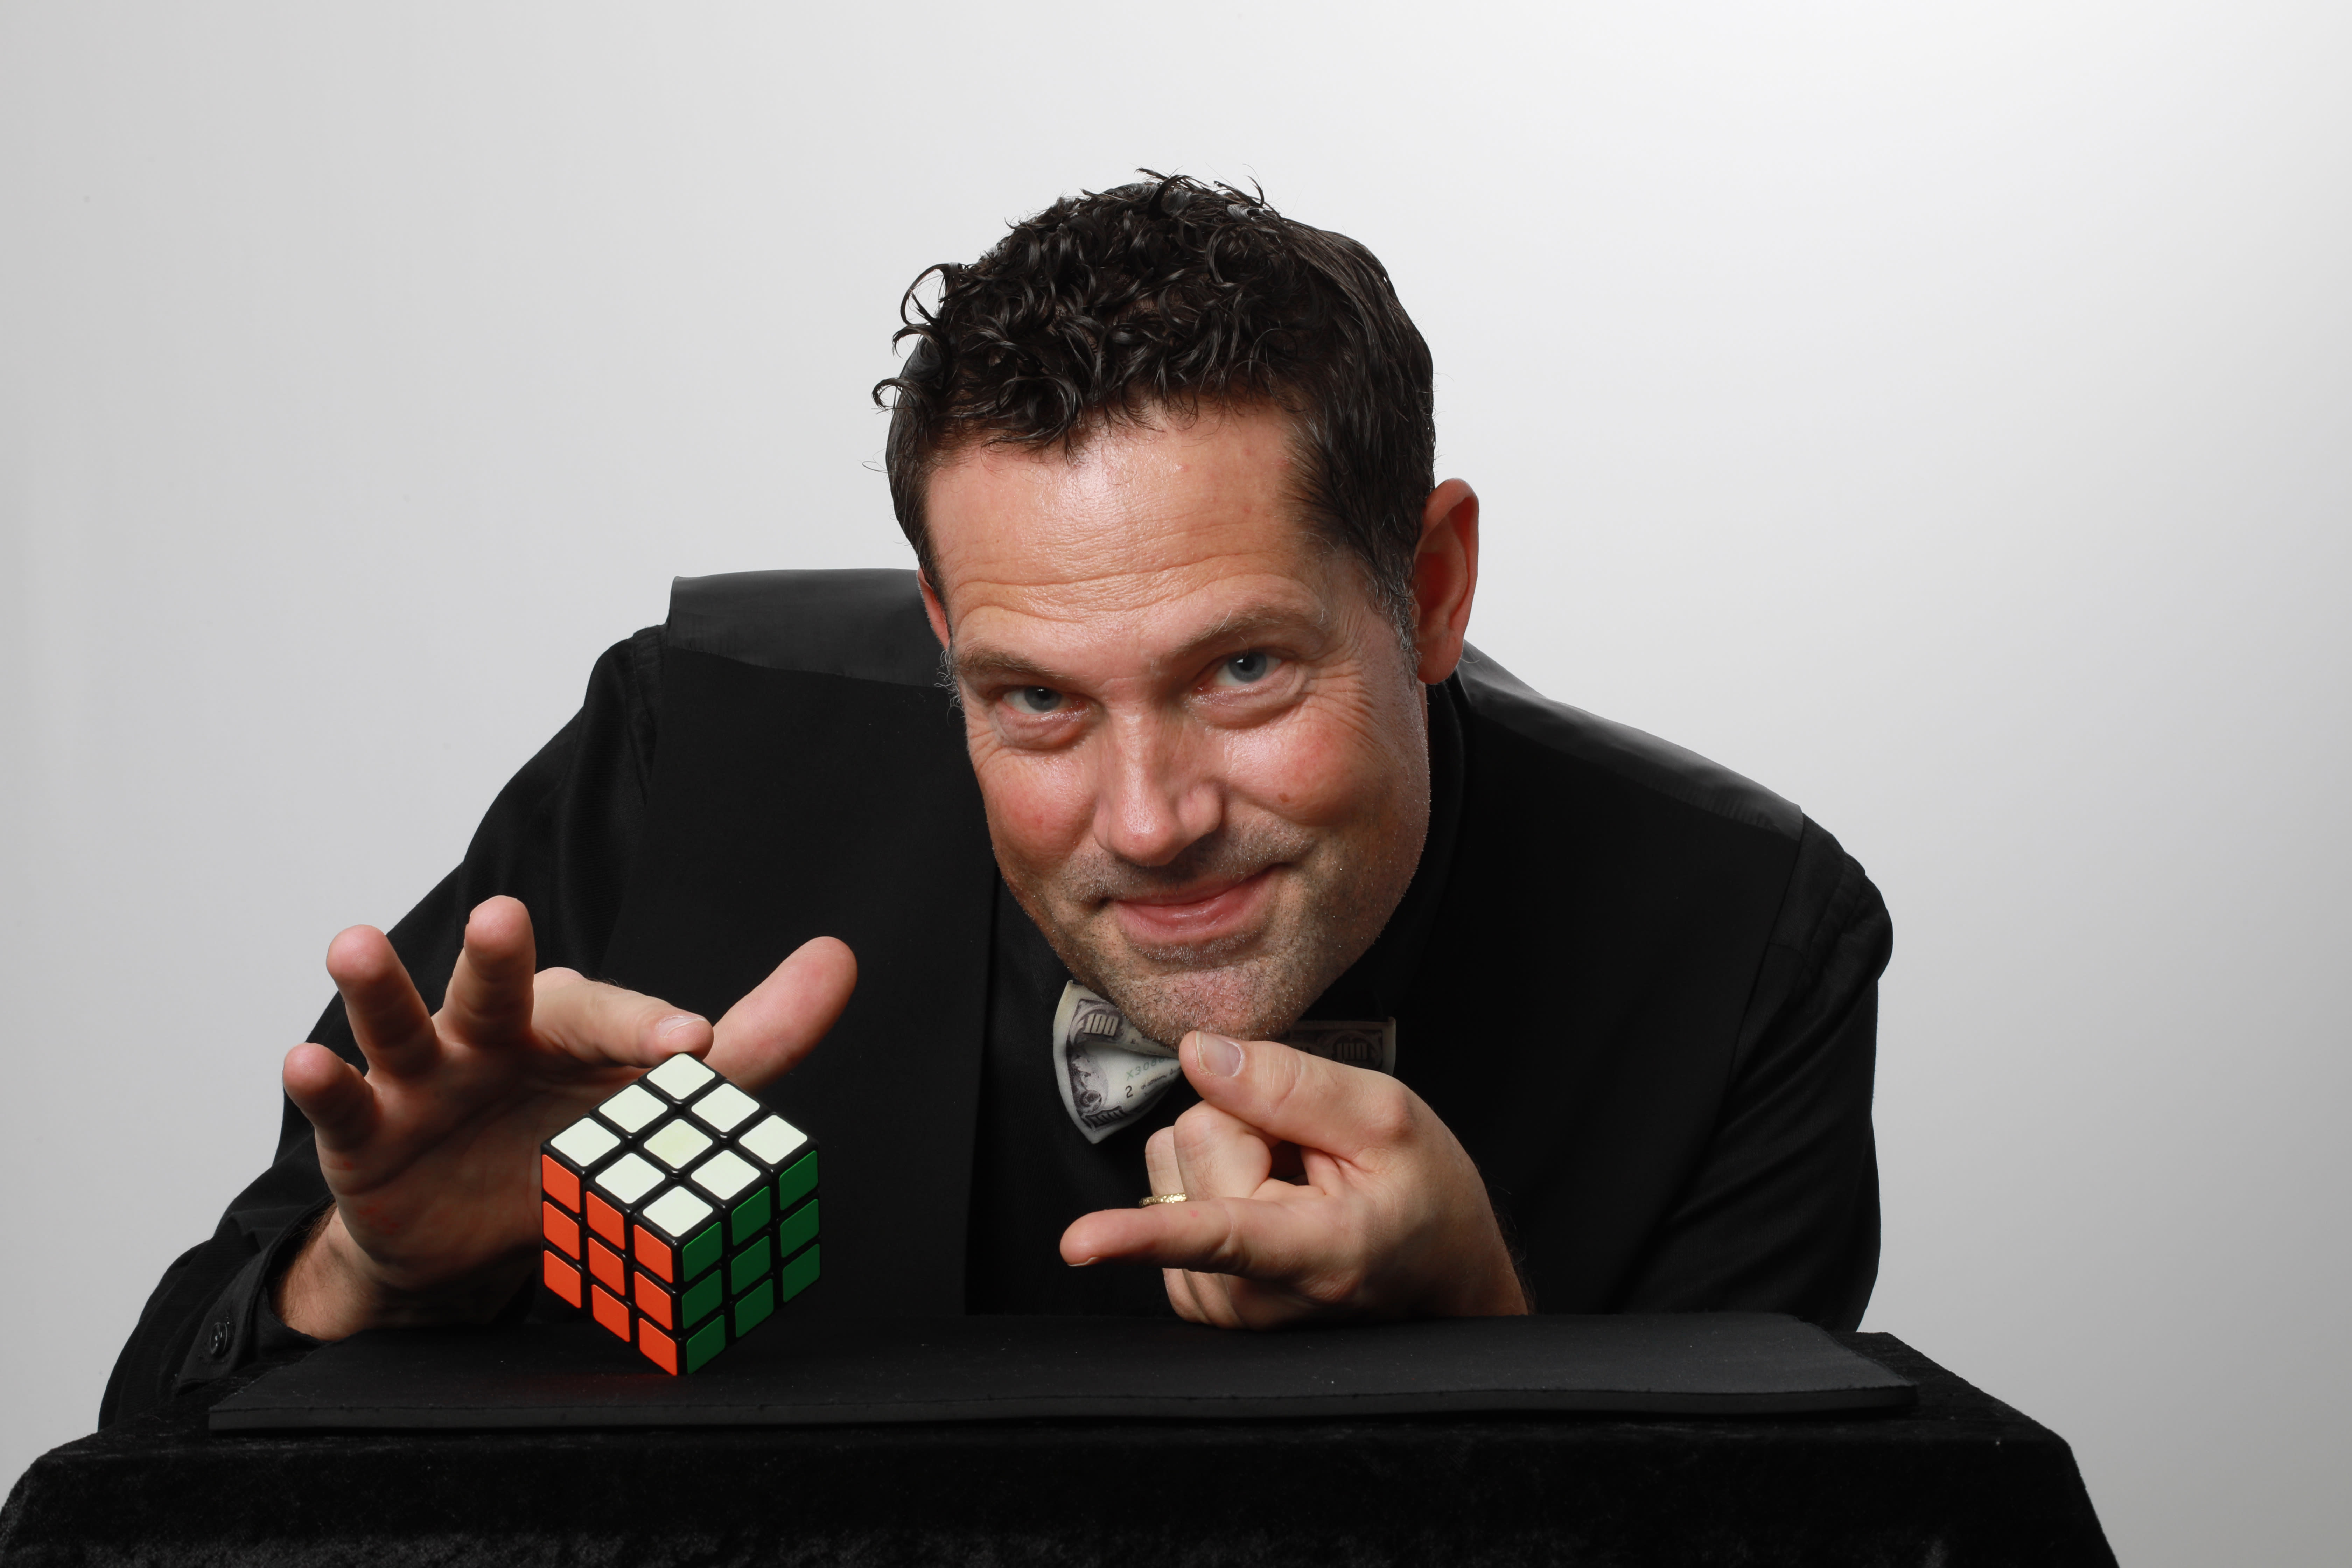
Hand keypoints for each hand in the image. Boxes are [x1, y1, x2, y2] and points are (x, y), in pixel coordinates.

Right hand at [276, 895, 854, 1339]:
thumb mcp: (667, 1105)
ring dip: (375, 986)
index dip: (651, 1030)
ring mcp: (420, 1079)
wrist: (475, 1235)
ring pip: (399, 1022)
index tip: (694, 1042)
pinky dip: (320, 1083)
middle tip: (506, 918)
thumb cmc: (572, 1145)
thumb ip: (757, 1041)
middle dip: (497, 955)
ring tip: (353, 944)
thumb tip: (841, 963)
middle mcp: (491, 1035)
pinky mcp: (366, 1134)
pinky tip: (304, 1063)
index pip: (615, 1020)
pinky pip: (342, 1104)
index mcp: (569, 1025)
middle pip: (498, 989)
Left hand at [1059, 1031, 1527, 1325]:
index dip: (1142, 1235)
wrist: (1439, 1270)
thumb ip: (1291, 1084)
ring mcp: (1223, 1304)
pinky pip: (1169, 1190)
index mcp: (1317, 1253)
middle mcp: (1255, 1295)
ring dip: (1233, 1153)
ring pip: (1173, 1160)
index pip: (1217, 1236)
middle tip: (1314, 1158)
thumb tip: (1197, 1055)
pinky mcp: (1199, 1298)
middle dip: (1248, 1125)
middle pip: (1194, 1138)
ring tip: (1299, 1181)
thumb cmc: (1426, 1197)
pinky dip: (1217, 1182)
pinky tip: (1273, 1197)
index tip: (1080, 1244)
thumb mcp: (1388, 1119)